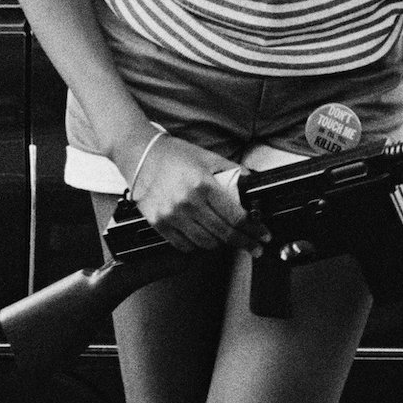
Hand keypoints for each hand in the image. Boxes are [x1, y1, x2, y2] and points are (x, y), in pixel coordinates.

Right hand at [124, 131, 249, 252]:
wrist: (140, 155)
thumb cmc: (173, 154)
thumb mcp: (207, 157)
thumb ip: (232, 171)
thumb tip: (251, 182)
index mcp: (203, 185)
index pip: (236, 217)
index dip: (253, 230)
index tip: (262, 236)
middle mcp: (188, 203)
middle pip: (224, 234)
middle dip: (245, 243)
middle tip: (255, 247)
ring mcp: (172, 216)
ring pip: (206, 243)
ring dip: (220, 243)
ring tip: (226, 237)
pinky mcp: (159, 224)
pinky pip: (185, 246)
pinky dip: (197, 245)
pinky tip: (202, 236)